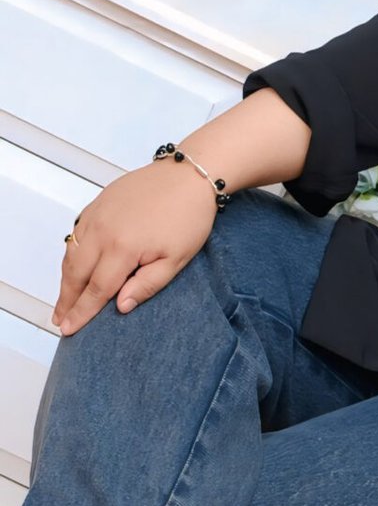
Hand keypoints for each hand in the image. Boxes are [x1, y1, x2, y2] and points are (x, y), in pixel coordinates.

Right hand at [53, 161, 217, 334]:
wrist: (188, 176)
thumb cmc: (188, 216)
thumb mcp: (176, 259)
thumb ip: (147, 285)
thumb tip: (121, 306)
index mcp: (123, 248)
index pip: (97, 290)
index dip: (82, 312)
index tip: (69, 329)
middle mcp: (103, 231)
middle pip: (75, 274)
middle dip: (66, 300)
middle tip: (60, 320)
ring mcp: (96, 215)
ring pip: (71, 254)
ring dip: (65, 280)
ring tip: (64, 301)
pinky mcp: (96, 204)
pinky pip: (75, 235)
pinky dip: (70, 255)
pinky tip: (73, 268)